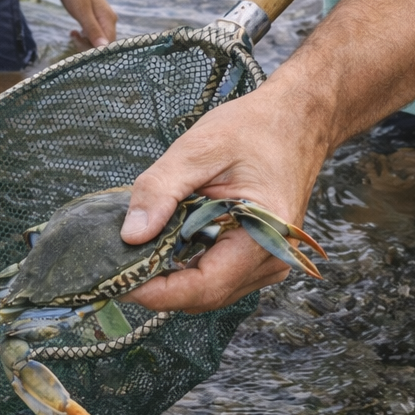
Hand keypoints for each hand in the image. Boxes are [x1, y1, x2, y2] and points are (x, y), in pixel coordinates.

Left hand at [55, 0, 116, 49]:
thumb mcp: (82, 12)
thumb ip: (93, 31)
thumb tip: (104, 49)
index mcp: (108, 20)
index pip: (107, 47)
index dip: (94, 52)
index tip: (78, 46)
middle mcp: (109, 20)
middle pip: (103, 44)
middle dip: (87, 47)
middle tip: (73, 38)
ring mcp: (103, 18)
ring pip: (97, 39)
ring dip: (84, 41)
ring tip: (72, 34)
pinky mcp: (95, 16)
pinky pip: (93, 32)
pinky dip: (83, 35)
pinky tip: (74, 32)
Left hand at [120, 81, 326, 312]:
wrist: (297, 119)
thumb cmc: (254, 128)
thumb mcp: (199, 148)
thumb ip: (161, 190)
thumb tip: (130, 236)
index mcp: (264, 234)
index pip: (204, 287)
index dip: (156, 292)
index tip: (117, 281)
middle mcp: (272, 258)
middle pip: (204, 295)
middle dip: (159, 283)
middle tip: (120, 258)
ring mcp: (269, 260)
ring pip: (209, 290)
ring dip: (174, 274)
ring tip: (148, 240)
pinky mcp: (261, 256)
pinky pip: (219, 275)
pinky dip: (190, 264)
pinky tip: (174, 237)